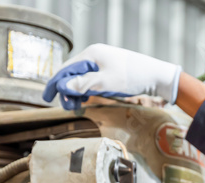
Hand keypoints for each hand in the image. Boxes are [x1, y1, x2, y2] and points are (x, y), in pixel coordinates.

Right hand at [43, 44, 181, 109]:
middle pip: (72, 73)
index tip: (48, 97)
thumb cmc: (133, 76)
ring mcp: (102, 64)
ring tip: (75, 106)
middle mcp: (94, 57)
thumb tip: (63, 87)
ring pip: (82, 78)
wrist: (157, 76)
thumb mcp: (106, 82)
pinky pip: (92, 81)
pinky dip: (86, 90)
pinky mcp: (109, 72)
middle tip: (67, 106)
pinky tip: (85, 99)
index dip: (55, 83)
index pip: (66, 69)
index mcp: (91, 55)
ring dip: (76, 92)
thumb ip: (84, 84)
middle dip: (67, 90)